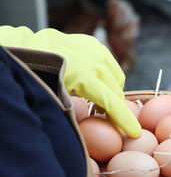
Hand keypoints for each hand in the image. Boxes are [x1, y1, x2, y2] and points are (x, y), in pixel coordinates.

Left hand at [0, 26, 140, 137]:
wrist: (29, 50)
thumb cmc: (40, 78)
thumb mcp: (57, 98)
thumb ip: (75, 112)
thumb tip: (88, 129)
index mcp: (87, 77)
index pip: (113, 103)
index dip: (125, 120)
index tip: (135, 132)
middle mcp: (96, 62)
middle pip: (117, 91)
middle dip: (116, 108)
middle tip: (108, 120)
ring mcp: (96, 50)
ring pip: (117, 77)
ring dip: (112, 90)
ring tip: (99, 99)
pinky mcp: (94, 44)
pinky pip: (109, 64)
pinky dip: (106, 75)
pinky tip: (95, 81)